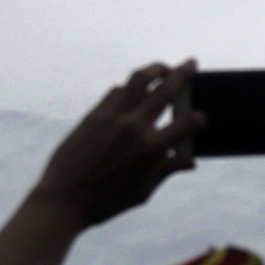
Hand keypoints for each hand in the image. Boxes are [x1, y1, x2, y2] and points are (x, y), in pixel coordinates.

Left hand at [35, 60, 206, 225]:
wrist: (64, 198)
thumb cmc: (106, 201)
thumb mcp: (143, 191)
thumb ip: (167, 170)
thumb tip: (190, 161)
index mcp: (151, 148)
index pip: (187, 123)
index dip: (199, 119)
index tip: (201, 119)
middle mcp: (134, 126)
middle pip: (166, 89)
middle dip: (183, 73)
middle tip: (191, 63)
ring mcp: (112, 116)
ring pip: (139, 79)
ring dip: (155, 69)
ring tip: (163, 68)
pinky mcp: (94, 114)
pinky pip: (116, 91)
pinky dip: (129, 88)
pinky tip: (134, 92)